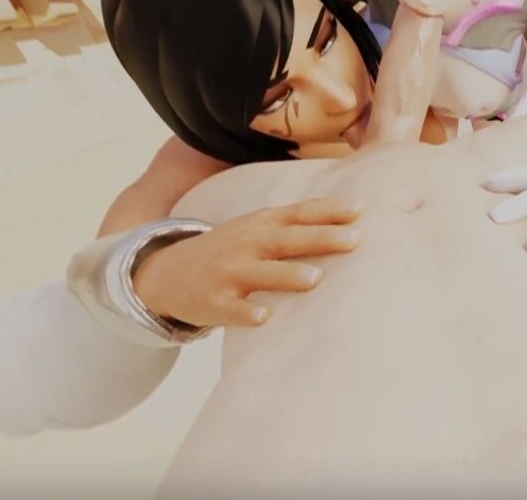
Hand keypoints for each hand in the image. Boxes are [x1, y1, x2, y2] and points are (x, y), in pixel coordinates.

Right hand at [132, 198, 360, 327]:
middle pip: (286, 240)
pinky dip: (247, 313)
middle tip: (355, 239)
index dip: (328, 211)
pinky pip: (231, 310)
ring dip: (288, 275)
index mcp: (261, 224)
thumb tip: (354, 214)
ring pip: (261, 273)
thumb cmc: (231, 249)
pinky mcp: (213, 302)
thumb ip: (297, 222)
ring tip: (316, 277)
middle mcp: (247, 244)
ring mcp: (228, 273)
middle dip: (320, 238)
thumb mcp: (257, 228)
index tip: (360, 209)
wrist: (167, 272)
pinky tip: (265, 317)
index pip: (298, 214)